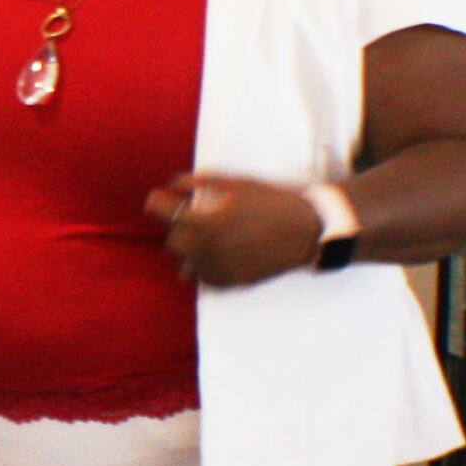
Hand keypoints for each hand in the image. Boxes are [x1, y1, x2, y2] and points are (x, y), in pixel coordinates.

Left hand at [149, 174, 323, 288]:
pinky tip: (223, 253)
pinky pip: (203, 278)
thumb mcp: (235, 183)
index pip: (159, 211)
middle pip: (171, 241)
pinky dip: (207, 266)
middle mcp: (203, 249)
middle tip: (196, 217)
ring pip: (185, 264)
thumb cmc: (272, 201)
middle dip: (178, 228)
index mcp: (202, 221)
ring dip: (191, 250)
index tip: (161, 199)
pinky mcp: (229, 283)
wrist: (306, 230)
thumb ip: (198, 182)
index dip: (159, 202)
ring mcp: (216, 269)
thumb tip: (173, 185)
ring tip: (212, 238)